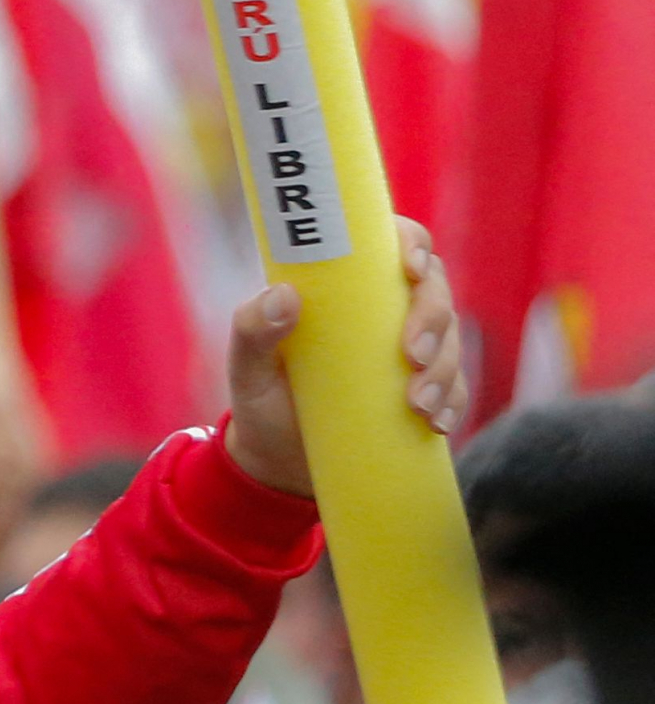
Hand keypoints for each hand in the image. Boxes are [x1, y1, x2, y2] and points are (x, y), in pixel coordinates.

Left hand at [225, 215, 466, 498]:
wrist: (276, 460)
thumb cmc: (261, 398)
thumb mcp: (247, 367)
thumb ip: (251, 329)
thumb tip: (283, 295)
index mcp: (345, 288)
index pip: (392, 243)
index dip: (412, 245)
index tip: (409, 271)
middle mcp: (384, 311)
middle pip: (433, 289)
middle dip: (434, 317)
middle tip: (412, 356)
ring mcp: (409, 350)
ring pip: (450, 340)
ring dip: (444, 369)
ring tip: (417, 405)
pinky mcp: (423, 389)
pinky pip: (456, 389)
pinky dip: (453, 403)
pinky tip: (437, 422)